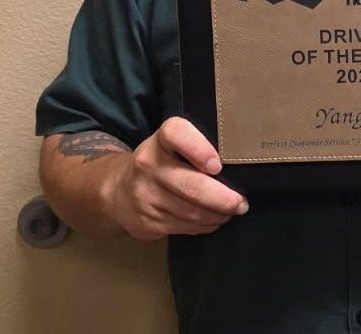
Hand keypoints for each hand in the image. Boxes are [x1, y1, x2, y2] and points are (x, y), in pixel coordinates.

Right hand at [107, 117, 247, 239]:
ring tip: (231, 211)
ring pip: (191, 212)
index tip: (218, 166)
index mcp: (160, 139)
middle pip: (192, 185)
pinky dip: (204, 226)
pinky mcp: (146, 222)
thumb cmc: (161, 161)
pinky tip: (212, 220)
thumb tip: (237, 166)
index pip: (177, 134)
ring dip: (217, 215)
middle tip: (241, 204)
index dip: (200, 149)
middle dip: (223, 199)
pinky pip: (183, 227)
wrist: (118, 190)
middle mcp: (148, 164)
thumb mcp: (174, 144)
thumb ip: (198, 147)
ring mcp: (145, 195)